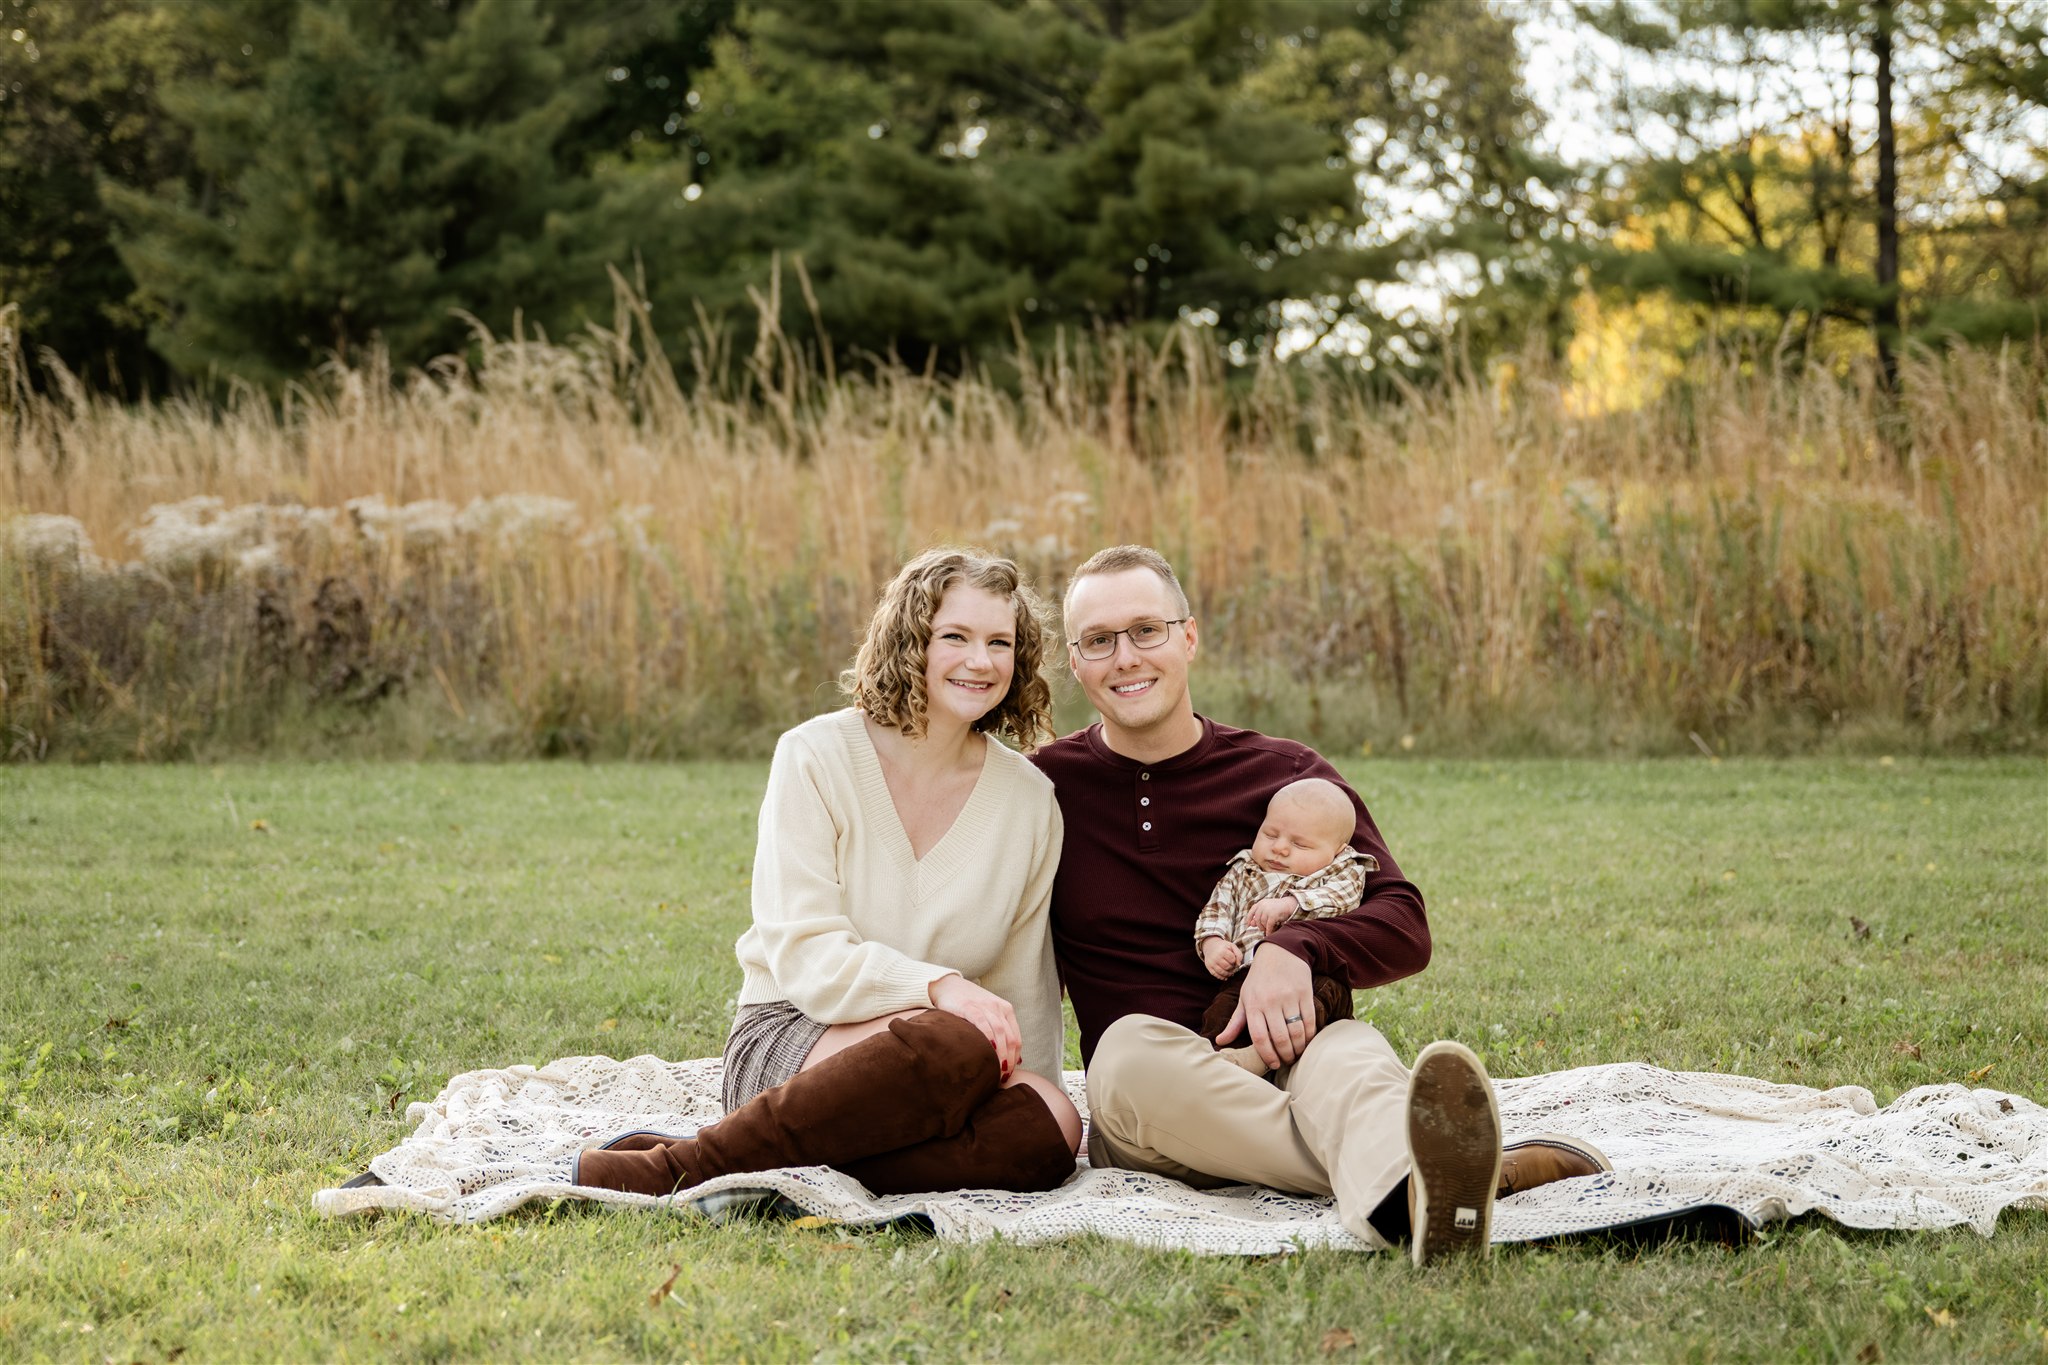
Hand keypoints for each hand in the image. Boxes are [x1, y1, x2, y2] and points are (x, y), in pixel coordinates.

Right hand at [929, 973, 1021, 1076]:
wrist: (948, 986)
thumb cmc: (968, 1005)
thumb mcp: (988, 1015)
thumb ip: (1000, 1032)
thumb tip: (1015, 1059)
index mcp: (1006, 1010)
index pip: (1016, 1039)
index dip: (1015, 1058)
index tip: (1009, 1073)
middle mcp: (998, 1007)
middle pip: (1010, 1038)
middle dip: (1009, 1059)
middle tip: (1003, 1076)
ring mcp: (985, 1006)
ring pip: (999, 1032)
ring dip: (1000, 1053)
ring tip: (997, 1070)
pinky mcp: (969, 1007)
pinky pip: (982, 1023)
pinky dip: (988, 1037)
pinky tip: (988, 1050)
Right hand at [1200, 937, 1241, 978]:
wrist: (1210, 946)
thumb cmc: (1223, 947)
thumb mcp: (1232, 946)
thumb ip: (1238, 954)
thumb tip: (1238, 964)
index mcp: (1222, 950)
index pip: (1232, 960)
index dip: (1235, 961)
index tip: (1234, 960)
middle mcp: (1216, 957)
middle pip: (1227, 967)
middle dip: (1232, 968)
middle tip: (1232, 967)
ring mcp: (1212, 963)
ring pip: (1222, 972)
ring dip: (1228, 974)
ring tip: (1230, 972)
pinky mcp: (1209, 967)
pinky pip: (1216, 975)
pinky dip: (1222, 977)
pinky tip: (1225, 976)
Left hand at [1212, 942, 1315, 1069]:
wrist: (1280, 952)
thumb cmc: (1259, 979)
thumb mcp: (1244, 997)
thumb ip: (1235, 1022)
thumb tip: (1220, 1042)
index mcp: (1253, 1005)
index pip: (1260, 1037)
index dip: (1268, 1055)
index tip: (1274, 1064)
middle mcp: (1271, 1001)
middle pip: (1281, 1038)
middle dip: (1286, 1055)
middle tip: (1288, 1061)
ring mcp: (1289, 997)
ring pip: (1297, 1032)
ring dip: (1299, 1048)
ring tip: (1297, 1053)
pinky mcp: (1305, 993)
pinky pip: (1310, 1021)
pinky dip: (1310, 1035)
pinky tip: (1307, 1041)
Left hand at [1246, 895, 1298, 932]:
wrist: (1288, 905)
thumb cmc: (1276, 908)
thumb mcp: (1266, 910)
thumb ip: (1258, 916)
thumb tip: (1251, 924)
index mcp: (1260, 903)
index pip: (1251, 912)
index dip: (1249, 919)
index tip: (1248, 925)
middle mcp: (1262, 906)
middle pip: (1257, 919)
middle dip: (1259, 925)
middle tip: (1262, 929)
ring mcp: (1267, 910)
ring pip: (1262, 923)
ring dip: (1264, 928)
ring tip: (1267, 930)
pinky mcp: (1273, 915)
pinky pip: (1268, 925)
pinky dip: (1268, 930)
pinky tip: (1269, 933)